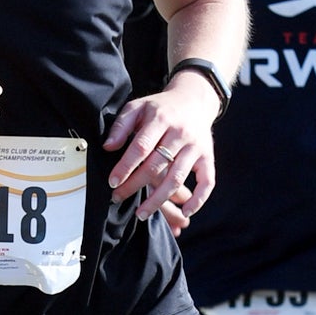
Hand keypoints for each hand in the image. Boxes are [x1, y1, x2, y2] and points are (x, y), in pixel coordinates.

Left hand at [105, 71, 218, 221]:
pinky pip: (207, 182)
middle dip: (135, 185)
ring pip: (176, 178)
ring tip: (141, 214)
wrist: (194, 100)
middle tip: (118, 198)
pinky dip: (198, 200)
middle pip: (156, 166)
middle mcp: (180, 133)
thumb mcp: (138, 106)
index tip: (113, 182)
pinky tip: (184, 212)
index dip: (126, 167)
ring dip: (158, 199)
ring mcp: (196, 147)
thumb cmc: (161, 108)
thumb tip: (108, 147)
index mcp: (161, 119)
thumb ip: (122, 125)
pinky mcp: (207, 158)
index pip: (141, 147)